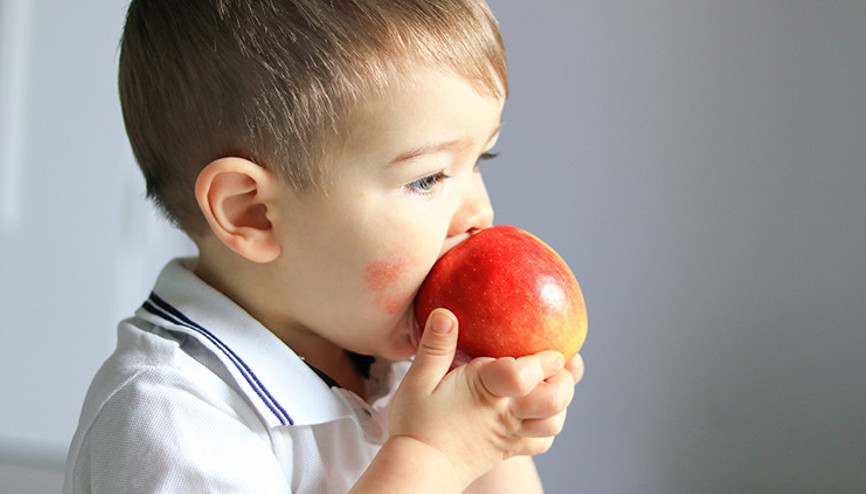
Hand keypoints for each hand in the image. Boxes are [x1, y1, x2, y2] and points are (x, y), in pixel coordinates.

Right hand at [387, 308, 577, 487]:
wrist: (419, 469)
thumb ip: (435, 346)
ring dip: (561, 403)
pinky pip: (541, 441)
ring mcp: (511, 433)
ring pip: (554, 423)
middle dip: (566, 380)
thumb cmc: (417, 424)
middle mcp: (506, 412)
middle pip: (555, 401)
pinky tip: (537, 411)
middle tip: (560, 363)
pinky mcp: (509, 449)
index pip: (524, 375)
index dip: (545, 360)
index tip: (552, 349)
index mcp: (486, 390)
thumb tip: (446, 314)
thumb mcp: (418, 380)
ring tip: (552, 383)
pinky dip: (547, 426)